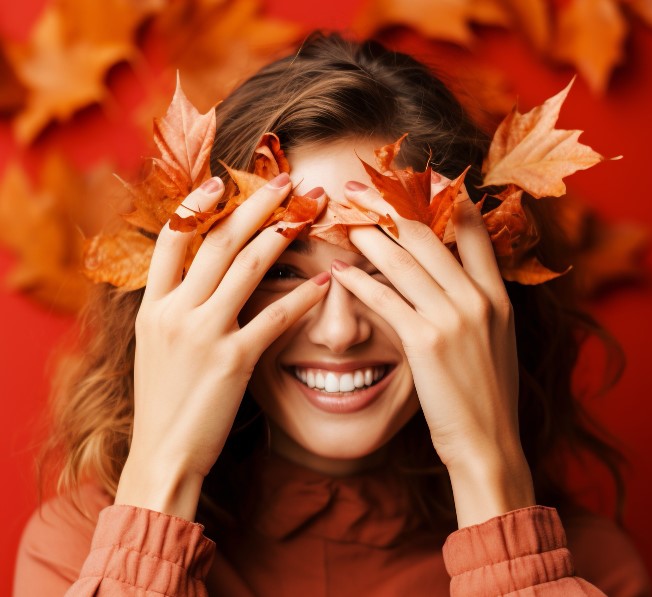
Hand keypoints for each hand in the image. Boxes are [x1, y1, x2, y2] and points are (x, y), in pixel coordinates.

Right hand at [115, 174, 329, 519]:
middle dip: (254, 204)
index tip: (223, 180)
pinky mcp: (233, 361)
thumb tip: (198, 277)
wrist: (163, 455)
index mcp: (152, 306)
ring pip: (247, 266)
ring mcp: (203, 334)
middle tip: (285, 179)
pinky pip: (275, 317)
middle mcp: (174, 312)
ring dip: (282, 232)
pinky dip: (303, 295)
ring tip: (309, 211)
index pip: (172, 239)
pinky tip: (326, 279)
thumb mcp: (155, 347)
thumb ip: (173, 308)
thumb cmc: (164, 402)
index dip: (196, 205)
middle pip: (218, 241)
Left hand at [331, 178, 534, 526]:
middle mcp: (478, 299)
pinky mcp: (426, 343)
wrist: (488, 444)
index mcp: (498, 295)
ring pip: (403, 262)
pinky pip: (385, 300)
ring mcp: (454, 319)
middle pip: (430, 235)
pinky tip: (338, 271)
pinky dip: (358, 283)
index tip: (415, 175)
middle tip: (360, 188)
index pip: (472, 228)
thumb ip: (477, 301)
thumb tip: (452, 274)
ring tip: (341, 220)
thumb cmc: (486, 395)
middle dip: (391, 206)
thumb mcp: (495, 340)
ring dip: (368, 237)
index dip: (443, 196)